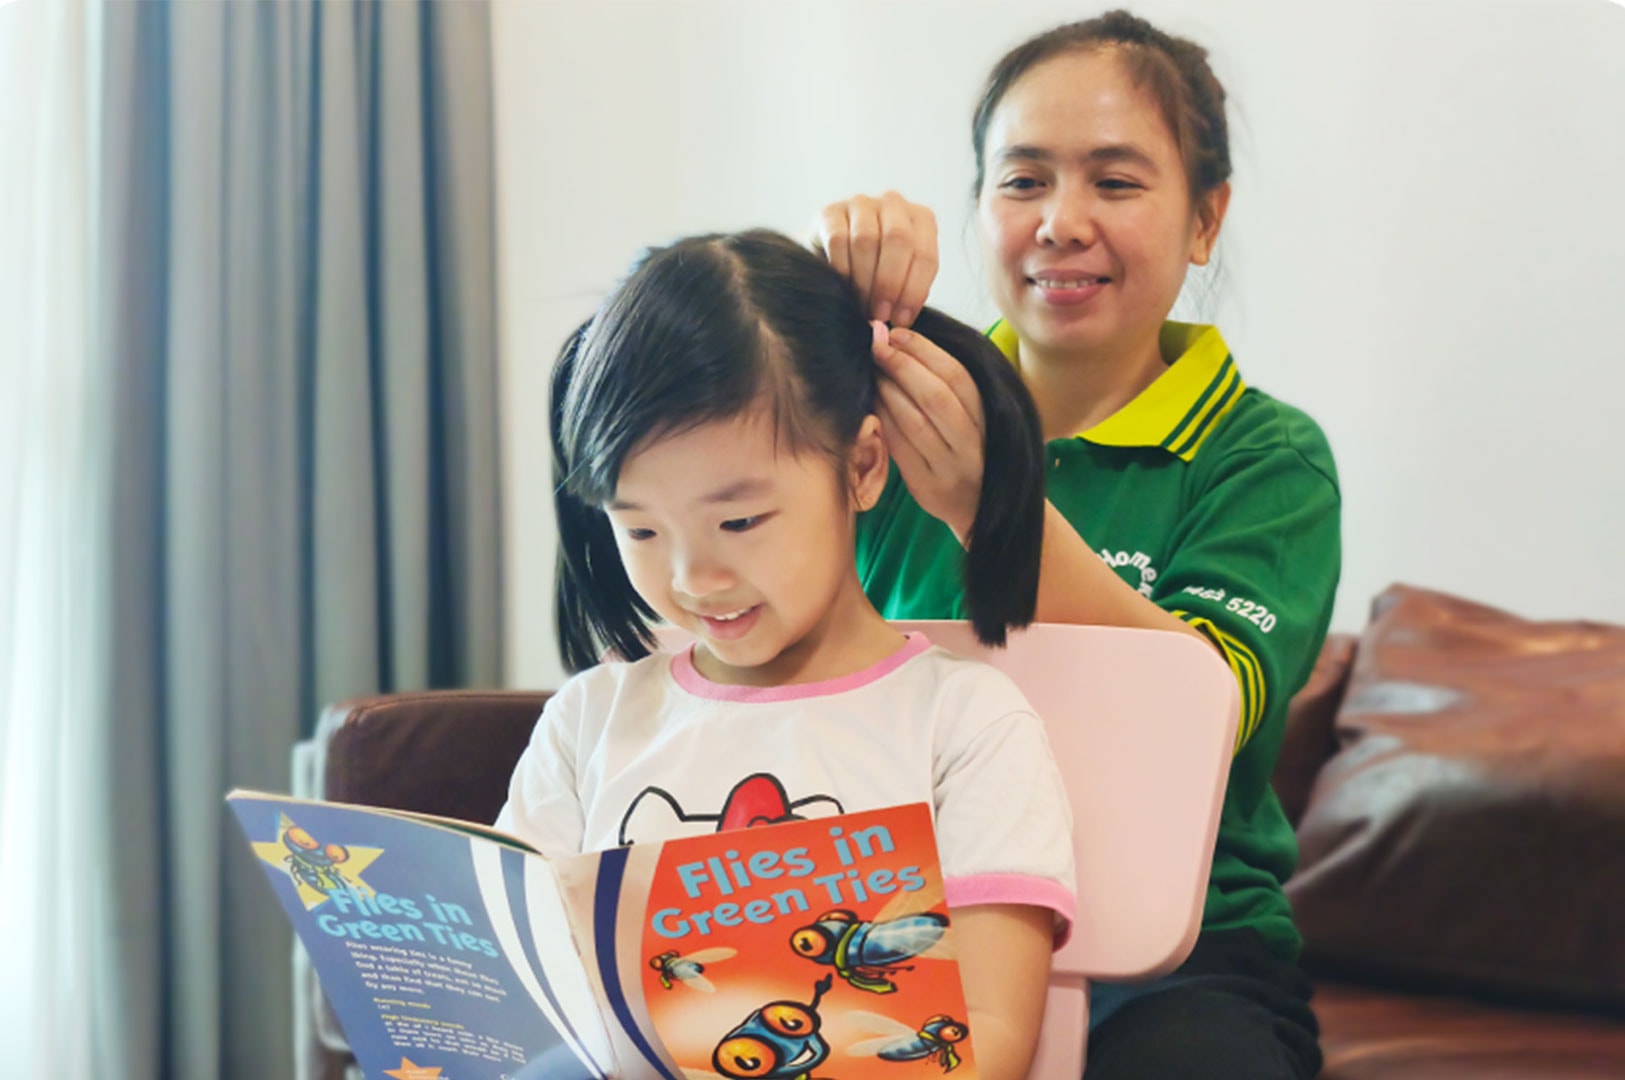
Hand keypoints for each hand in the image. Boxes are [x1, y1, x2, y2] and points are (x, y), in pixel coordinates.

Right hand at [812, 192, 937, 326]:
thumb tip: (901, 322)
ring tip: (862, 306)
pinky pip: (838, 240)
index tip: (901, 319)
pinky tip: (843, 288)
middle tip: (880, 314)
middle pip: (898, 239)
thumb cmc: (874, 272)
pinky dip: (842, 270)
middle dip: (890, 282)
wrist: (831, 260)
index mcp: (920, 219)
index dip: (914, 291)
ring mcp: (861, 204)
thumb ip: (907, 293)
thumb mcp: (900, 279)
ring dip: (865, 280)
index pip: (925, 254)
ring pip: (867, 239)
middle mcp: (893, 204)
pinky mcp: (830, 212)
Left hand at [871, 323, 984, 543]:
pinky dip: (882, 420)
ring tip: (871, 370)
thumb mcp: (973, 417)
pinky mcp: (926, 486)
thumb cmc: (968, 451)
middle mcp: (972, 444)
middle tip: (876, 344)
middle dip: (902, 365)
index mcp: (987, 418)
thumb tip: (905, 342)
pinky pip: (899, 447)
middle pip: (936, 397)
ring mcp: (949, 468)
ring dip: (887, 391)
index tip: (897, 332)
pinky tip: (871, 401)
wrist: (978, 508)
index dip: (924, 351)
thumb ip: (949, 387)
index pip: (957, 377)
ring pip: (914, 422)